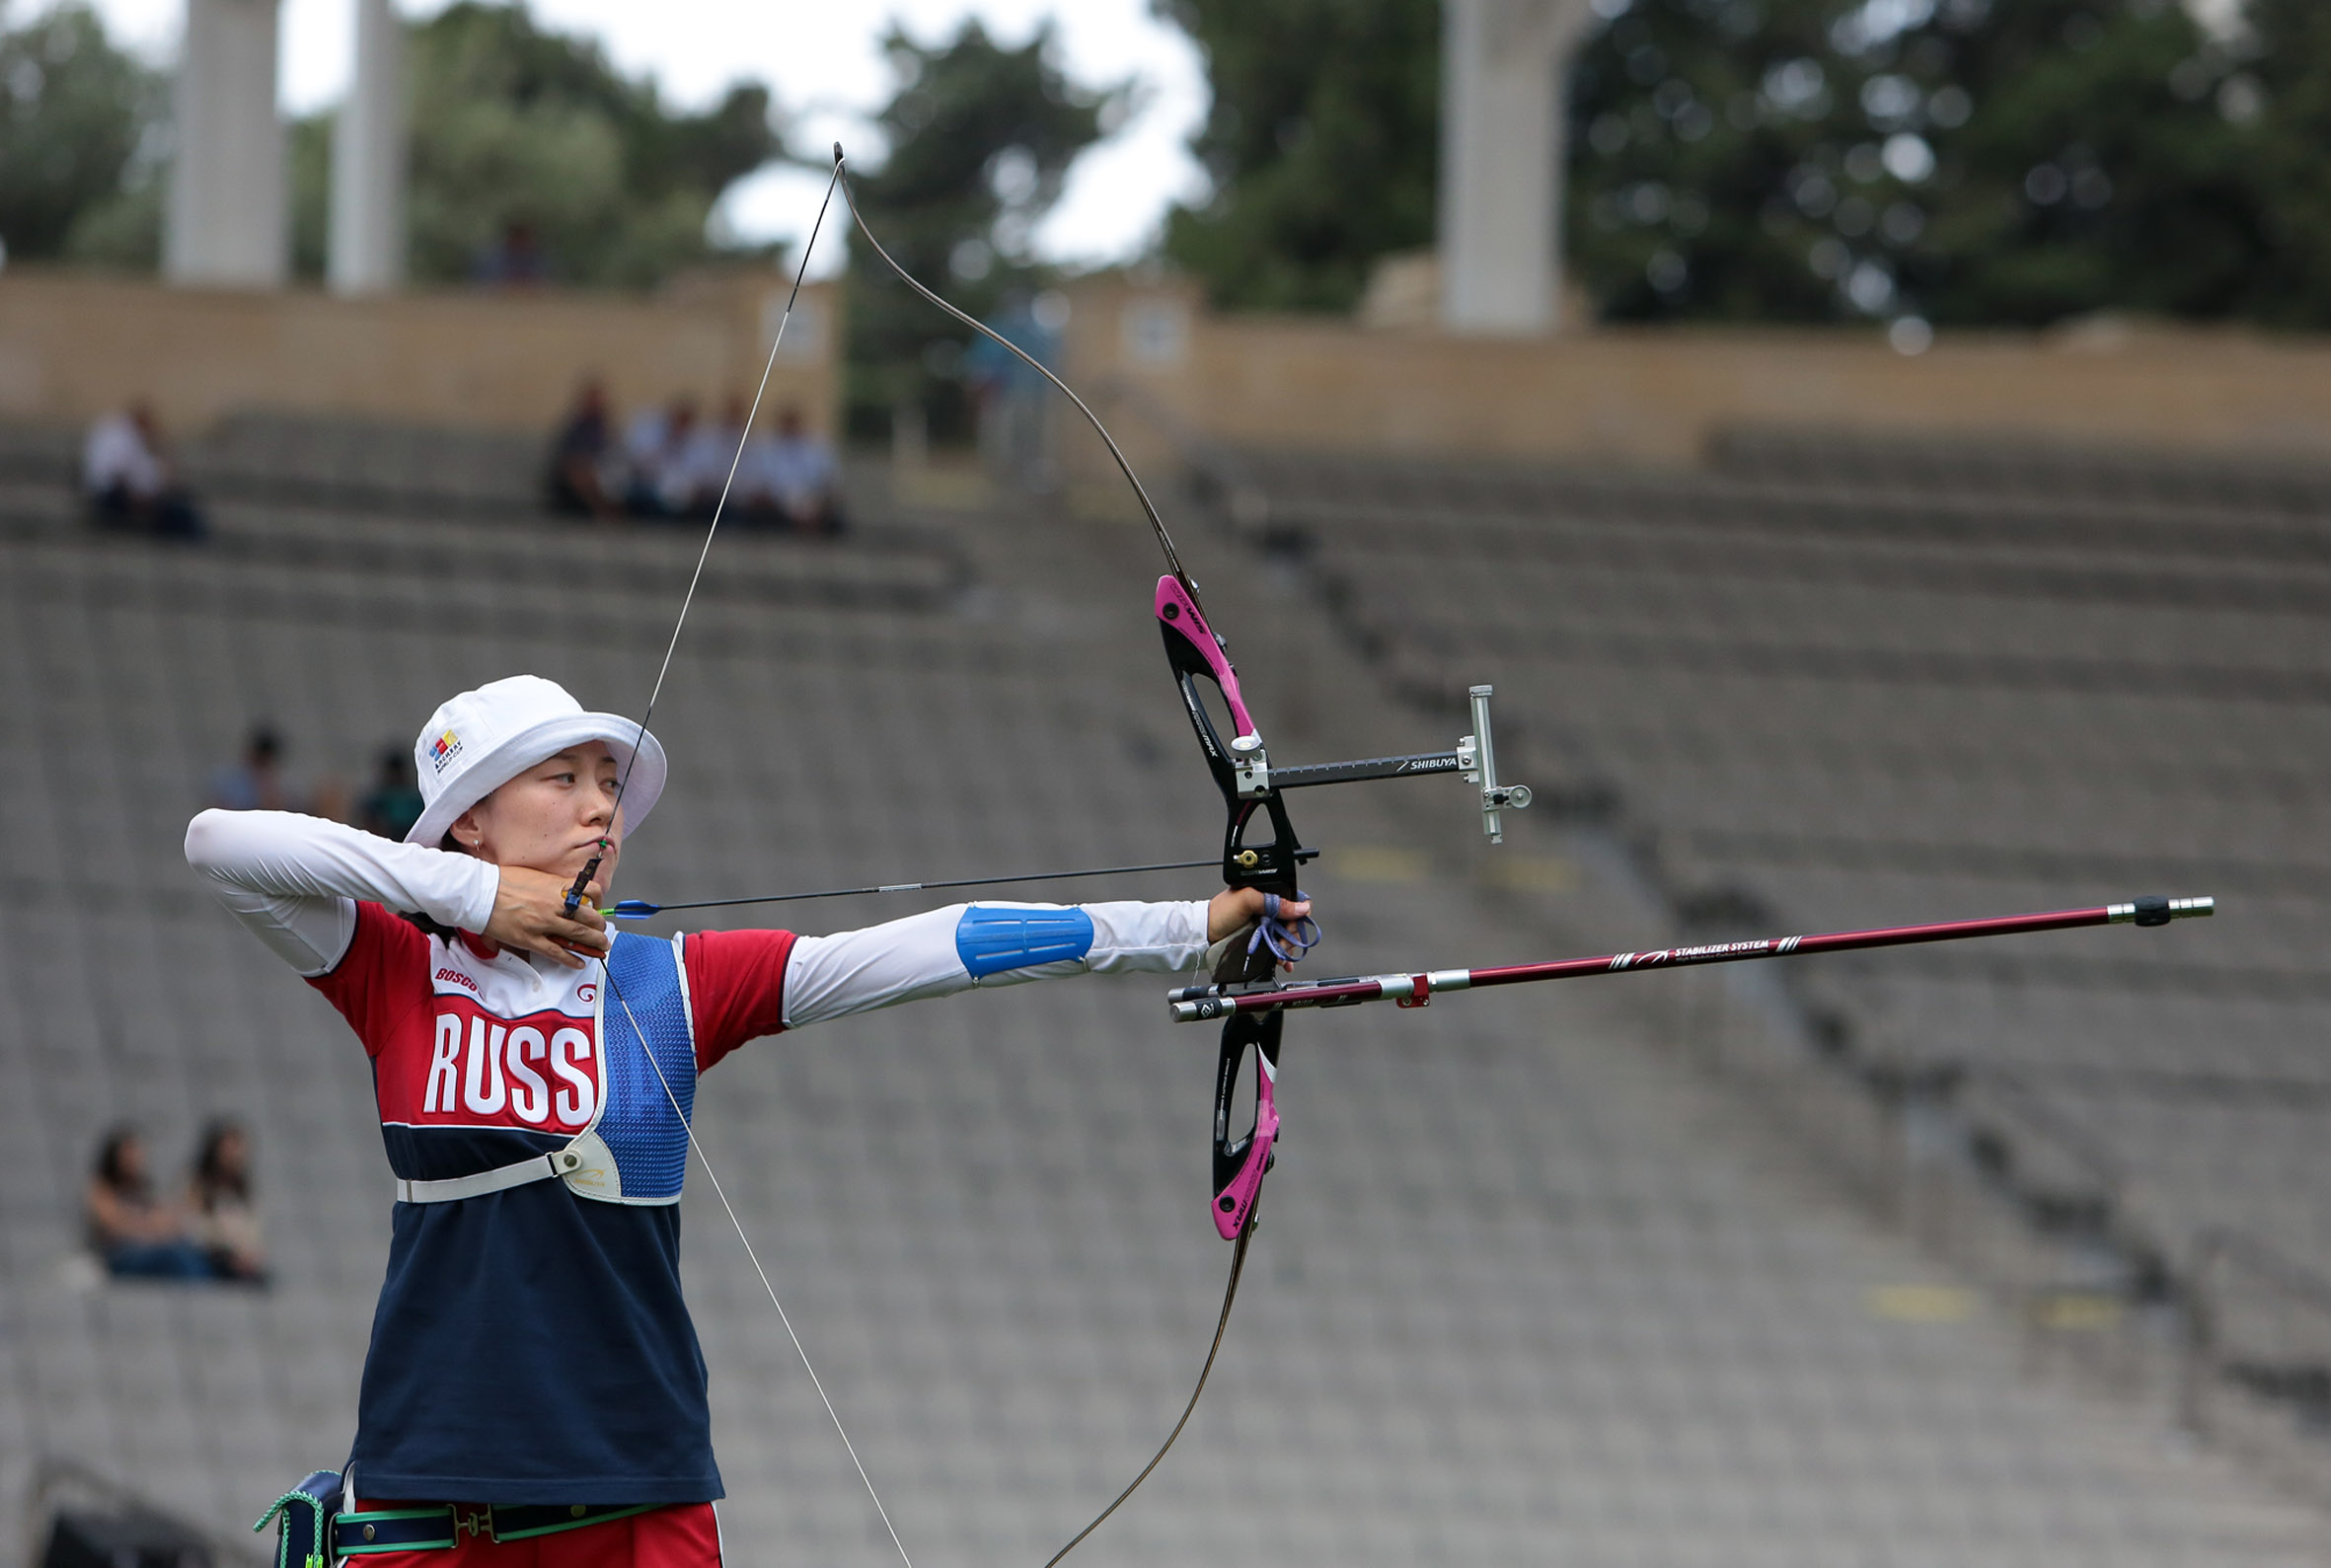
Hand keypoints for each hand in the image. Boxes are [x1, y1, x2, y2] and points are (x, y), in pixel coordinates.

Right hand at [484, 866, 610, 968]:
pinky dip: (570, 959)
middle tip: (603, 931)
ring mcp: (542, 923)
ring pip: (577, 935)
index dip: (599, 900)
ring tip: (601, 947)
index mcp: (556, 887)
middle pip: (588, 917)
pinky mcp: (530, 939)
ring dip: (593, 943)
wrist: (480, 892)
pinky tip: (579, 962)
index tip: (598, 906)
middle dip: (600, 926)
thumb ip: (553, 886)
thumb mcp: (535, 876)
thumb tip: (567, 893)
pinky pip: (556, 952)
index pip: (590, 891)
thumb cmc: (503, 881)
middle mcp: (553, 905)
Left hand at [1206, 886, 1315, 970]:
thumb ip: (1275, 902)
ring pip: (1288, 937)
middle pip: (1294, 922)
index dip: (1298, 915)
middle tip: (1282, 945)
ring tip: (1279, 955)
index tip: (1291, 928)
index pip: (1295, 901)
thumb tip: (1302, 907)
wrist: (1204, 935)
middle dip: (1291, 936)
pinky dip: (1283, 956)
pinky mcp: (1262, 941)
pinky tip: (1282, 962)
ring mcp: (1266, 926)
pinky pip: (1279, 947)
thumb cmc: (1220, 913)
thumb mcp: (1248, 900)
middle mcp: (1269, 909)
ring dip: (1287, 948)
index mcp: (1268, 894)